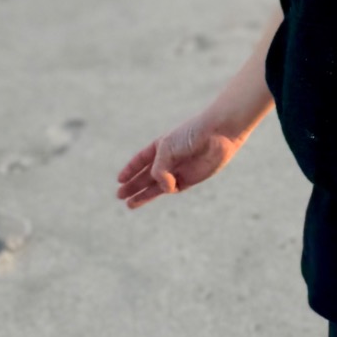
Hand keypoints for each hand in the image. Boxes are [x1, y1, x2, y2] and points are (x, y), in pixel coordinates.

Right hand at [115, 111, 239, 208]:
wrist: (217, 133)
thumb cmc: (191, 135)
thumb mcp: (167, 148)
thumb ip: (160, 169)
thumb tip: (163, 189)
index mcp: (161, 146)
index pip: (141, 160)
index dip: (130, 170)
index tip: (119, 180)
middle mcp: (169, 159)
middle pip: (146, 176)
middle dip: (133, 186)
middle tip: (120, 196)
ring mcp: (179, 169)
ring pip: (157, 186)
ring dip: (144, 194)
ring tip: (129, 204)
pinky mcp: (191, 178)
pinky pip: (174, 188)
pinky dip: (166, 189)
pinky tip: (161, 189)